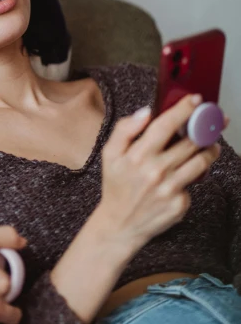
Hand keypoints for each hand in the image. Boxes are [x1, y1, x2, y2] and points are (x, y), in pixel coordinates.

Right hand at [98, 94, 221, 252]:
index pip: (165, 125)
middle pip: (190, 142)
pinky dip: (193, 176)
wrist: (120, 224)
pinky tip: (186, 174)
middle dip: (206, 128)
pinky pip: (193, 184)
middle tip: (215, 120)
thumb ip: (124, 129)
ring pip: (200, 162)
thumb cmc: (116, 185)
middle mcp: (156, 171)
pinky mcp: (180, 204)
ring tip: (211, 144)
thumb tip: (145, 112)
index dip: (183, 110)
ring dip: (209, 150)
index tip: (196, 99)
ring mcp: (170, 189)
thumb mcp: (109, 153)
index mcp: (138, 155)